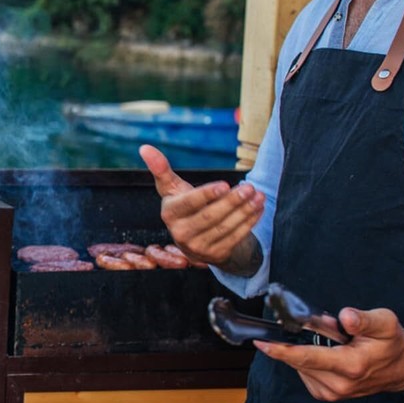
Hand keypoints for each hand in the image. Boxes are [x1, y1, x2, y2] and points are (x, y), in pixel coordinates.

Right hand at [139, 144, 264, 268]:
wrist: (196, 237)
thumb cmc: (184, 205)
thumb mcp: (173, 189)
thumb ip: (160, 169)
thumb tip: (144, 147)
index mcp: (170, 213)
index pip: (189, 203)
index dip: (206, 195)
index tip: (225, 184)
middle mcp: (181, 233)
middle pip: (210, 216)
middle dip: (232, 201)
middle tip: (250, 187)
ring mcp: (198, 247)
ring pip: (226, 227)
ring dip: (245, 211)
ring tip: (259, 195)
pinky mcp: (215, 255)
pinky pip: (236, 237)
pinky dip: (250, 222)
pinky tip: (258, 208)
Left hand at [254, 307, 403, 399]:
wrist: (403, 368)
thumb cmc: (392, 342)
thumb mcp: (385, 322)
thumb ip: (363, 319)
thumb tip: (345, 317)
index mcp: (351, 366)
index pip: (307, 358)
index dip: (281, 350)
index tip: (261, 343)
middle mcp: (339, 384)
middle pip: (300, 361)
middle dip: (298, 342)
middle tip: (319, 329)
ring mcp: (333, 393)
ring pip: (301, 367)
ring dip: (305, 352)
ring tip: (330, 344)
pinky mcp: (328, 394)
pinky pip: (305, 374)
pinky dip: (308, 361)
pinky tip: (324, 354)